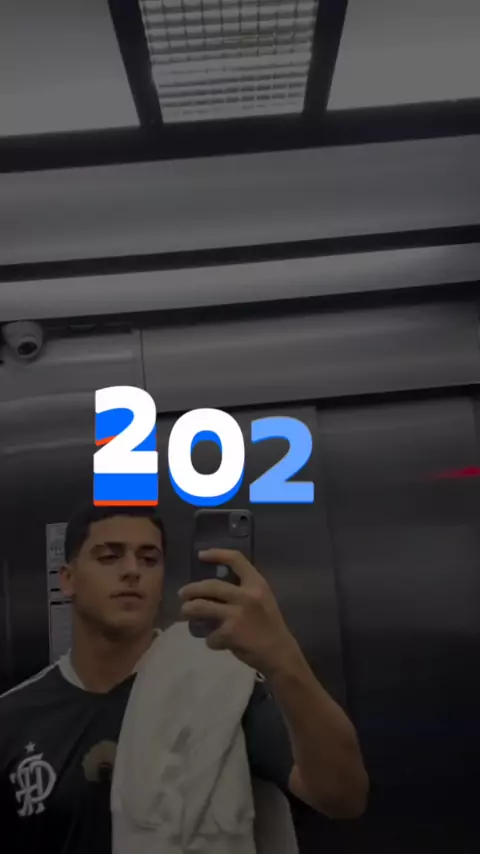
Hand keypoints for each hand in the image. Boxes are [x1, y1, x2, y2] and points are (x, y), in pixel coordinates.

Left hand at [178, 549, 298, 675]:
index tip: (201, 554)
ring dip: (188, 610)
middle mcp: (246, 595)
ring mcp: (236, 614)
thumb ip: (244, 590)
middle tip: (183, 593)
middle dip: (191, 589)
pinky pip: (210, 635)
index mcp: (257, 583)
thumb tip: (214, 588)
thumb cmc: (270, 626)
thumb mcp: (262, 599)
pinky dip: (210, 640)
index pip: (236, 559)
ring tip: (185, 613)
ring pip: (201, 606)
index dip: (217, 554)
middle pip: (210, 585)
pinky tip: (215, 642)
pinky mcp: (229, 633)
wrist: (280, 654)